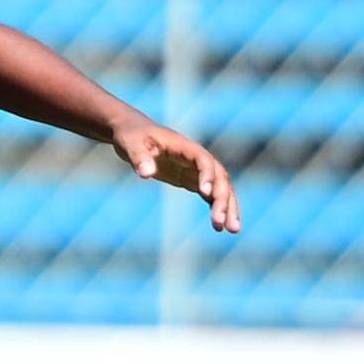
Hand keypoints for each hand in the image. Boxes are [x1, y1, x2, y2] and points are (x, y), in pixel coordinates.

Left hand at [114, 116, 240, 234]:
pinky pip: (211, 194)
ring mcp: (196, 170)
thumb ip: (139, 157)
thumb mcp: (130, 143)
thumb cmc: (131, 136)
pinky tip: (220, 226)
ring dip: (228, 207)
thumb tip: (146, 174)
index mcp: (184, 146)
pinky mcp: (192, 180)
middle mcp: (196, 158)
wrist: (133, 134)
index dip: (207, 175)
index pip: (203, 160)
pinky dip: (217, 208)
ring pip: (220, 188)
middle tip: (221, 222)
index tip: (205, 193)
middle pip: (219, 177)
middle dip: (223, 199)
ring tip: (233, 230)